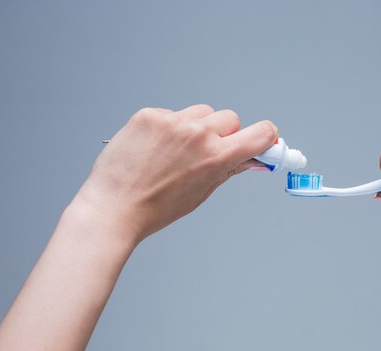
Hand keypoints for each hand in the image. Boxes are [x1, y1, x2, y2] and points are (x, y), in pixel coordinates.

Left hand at [74, 104, 277, 242]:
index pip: (261, 132)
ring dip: (198, 127)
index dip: (266, 137)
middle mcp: (198, 134)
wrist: (114, 207)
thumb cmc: (157, 207)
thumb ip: (230, 168)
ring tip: (177, 151)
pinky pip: (173, 113)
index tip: (263, 141)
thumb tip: (252, 158)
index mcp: (217, 157)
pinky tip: (156, 147)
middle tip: (208, 152)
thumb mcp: (202, 192)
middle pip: (231, 118)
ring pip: (203, 112)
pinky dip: (171, 127)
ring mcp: (172, 121)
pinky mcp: (150, 114)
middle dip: (226, 134)